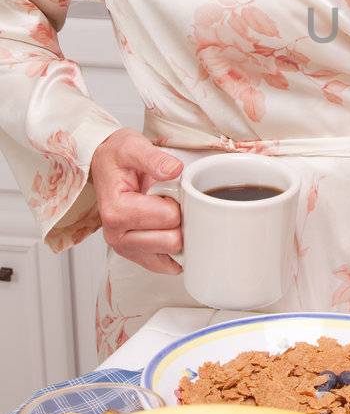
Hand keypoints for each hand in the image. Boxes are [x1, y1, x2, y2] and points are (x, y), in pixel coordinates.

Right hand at [90, 129, 184, 274]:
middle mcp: (117, 236)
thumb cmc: (118, 158)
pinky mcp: (134, 255)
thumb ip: (153, 158)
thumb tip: (174, 170)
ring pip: (172, 256)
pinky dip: (174, 252)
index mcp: (116, 212)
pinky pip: (165, 266)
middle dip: (179, 220)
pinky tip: (170, 231)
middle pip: (172, 241)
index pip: (169, 218)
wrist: (106, 165)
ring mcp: (125, 248)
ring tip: (166, 214)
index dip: (178, 201)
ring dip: (177, 235)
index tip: (168, 188)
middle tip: (170, 202)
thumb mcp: (132, 146)